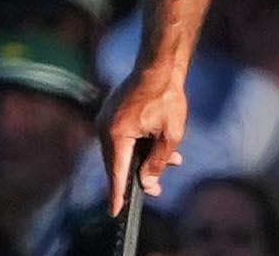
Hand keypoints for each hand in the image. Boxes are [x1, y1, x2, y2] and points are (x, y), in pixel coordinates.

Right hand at [96, 64, 186, 212]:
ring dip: (143, 158)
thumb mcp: (169, 135)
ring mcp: (106, 119)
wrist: (159, 65)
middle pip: (118, 164)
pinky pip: (122, 138)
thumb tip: (147, 183)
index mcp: (116, 135)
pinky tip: (160, 146)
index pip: (116, 173)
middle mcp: (105, 127)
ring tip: (173, 161)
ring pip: (122, 151)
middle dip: (138, 176)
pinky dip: (138, 146)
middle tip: (157, 190)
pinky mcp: (112, 113)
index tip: (114, 212)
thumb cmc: (166, 97)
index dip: (117, 195)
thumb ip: (157, 162)